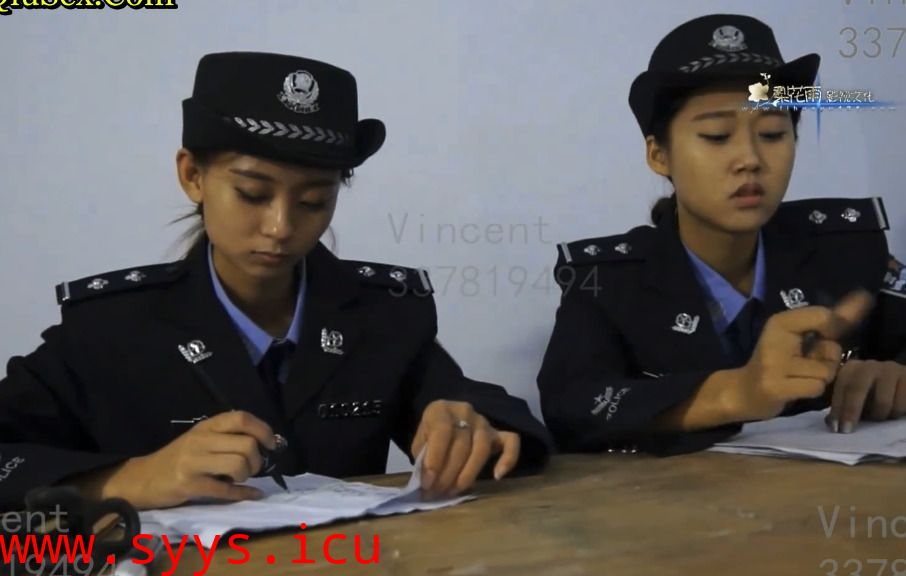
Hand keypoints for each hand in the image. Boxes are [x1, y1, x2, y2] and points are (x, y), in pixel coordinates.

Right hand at [72, 411, 276, 508]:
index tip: (271, 444)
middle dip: (257, 460)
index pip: (241, 418)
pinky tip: (250, 494)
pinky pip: (224, 489)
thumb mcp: (200, 439)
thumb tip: (264, 442)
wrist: (141, 479)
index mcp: (206, 426)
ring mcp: (193, 462)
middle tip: (252, 468)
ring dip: (246, 476)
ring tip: (239, 479)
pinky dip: (243, 494)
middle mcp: (201, 440)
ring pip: (238, 465)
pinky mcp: (188, 485)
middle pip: (246, 444)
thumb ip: (227, 437)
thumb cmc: (178, 458)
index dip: (263, 430)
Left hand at [410, 400, 519, 496]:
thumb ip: (423, 457)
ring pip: (482, 448)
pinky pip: (511, 443)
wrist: (445, 422)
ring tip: (455, 490)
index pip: (442, 431)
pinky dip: (508, 459)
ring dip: (468, 473)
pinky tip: (497, 476)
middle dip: (448, 473)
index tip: (428, 482)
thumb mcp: (419, 442)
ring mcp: (484, 422)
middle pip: (462, 444)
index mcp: (441, 410)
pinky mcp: (499, 434)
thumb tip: (428, 481)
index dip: (435, 458)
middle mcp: (465, 412)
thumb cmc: (430, 435)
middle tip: (438, 492)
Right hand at [732, 290, 873, 420]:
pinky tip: (794, 390)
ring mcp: (774, 364)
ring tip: (798, 378)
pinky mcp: (775, 387)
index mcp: (780, 322)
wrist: (743, 391)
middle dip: (827, 361)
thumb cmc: (775, 362)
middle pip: (832, 349)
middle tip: (805, 364)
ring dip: (819, 378)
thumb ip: (829, 320)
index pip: (825, 316)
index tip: (824, 339)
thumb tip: (863, 298)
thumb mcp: (798, 335)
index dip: (836, 330)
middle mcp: (775, 339)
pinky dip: (811, 391)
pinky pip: (816, 387)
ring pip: (826, 372)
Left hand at [827, 360, 905, 432]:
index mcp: (852, 369)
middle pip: (857, 388)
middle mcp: (870, 366)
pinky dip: (897, 414)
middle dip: (851, 411)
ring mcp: (891, 370)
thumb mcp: (858, 397)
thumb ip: (844, 407)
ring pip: (882, 402)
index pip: (842, 387)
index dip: (837, 408)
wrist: (902, 383)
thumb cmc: (875, 393)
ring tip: (880, 417)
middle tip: (848, 430)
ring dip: (880, 416)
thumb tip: (830, 423)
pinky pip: (902, 405)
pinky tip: (895, 411)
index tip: (836, 428)